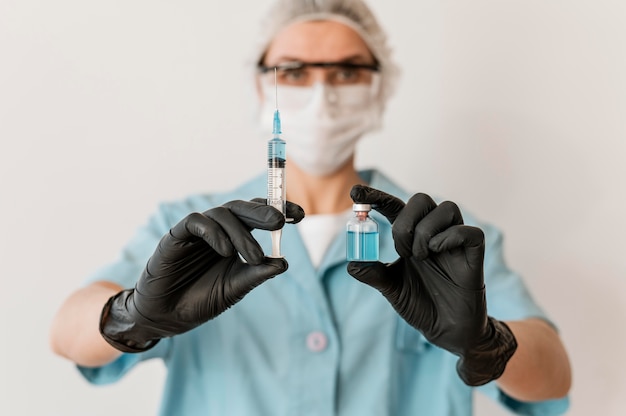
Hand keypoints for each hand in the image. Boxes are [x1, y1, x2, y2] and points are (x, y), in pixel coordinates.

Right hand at [100, 199, 304, 352]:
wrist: (167, 316)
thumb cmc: (201, 300)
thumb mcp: (235, 288)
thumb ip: (257, 274)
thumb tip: (284, 263)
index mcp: (236, 239)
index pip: (259, 216)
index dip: (279, 210)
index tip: (300, 215)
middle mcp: (219, 231)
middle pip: (242, 208)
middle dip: (263, 211)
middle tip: (280, 221)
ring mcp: (198, 232)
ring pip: (223, 213)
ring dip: (241, 233)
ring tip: (253, 257)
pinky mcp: (177, 236)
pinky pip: (196, 222)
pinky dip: (213, 232)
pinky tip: (225, 251)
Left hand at [346, 185, 516, 385]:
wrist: (446, 331)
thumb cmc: (420, 305)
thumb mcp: (391, 289)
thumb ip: (372, 273)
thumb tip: (352, 262)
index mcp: (410, 237)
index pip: (393, 206)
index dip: (376, 196)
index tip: (355, 191)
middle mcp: (432, 233)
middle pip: (421, 199)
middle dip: (406, 221)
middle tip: (402, 251)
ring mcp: (454, 242)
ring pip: (447, 208)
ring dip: (426, 231)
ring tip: (421, 257)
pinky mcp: (474, 255)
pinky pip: (469, 232)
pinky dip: (450, 238)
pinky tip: (437, 253)